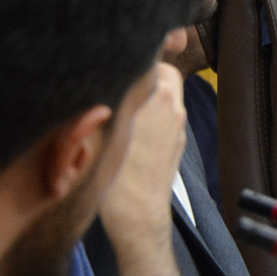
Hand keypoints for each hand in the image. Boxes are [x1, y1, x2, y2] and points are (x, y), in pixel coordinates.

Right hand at [99, 62, 188, 244]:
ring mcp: (178, 130)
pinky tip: (126, 129)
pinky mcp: (175, 146)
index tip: (117, 63)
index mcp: (161, 100)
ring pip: (165, 98)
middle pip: (165, 76)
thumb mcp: (100, 132)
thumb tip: (99, 79)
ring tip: (118, 107)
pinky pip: (164, 119)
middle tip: (116, 83)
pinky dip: (149, 117)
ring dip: (146, 97)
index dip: (136, 58)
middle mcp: (175, 111)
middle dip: (143, 76)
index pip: (156, 59)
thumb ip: (105, 102)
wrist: (138, 217)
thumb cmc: (118, 178)